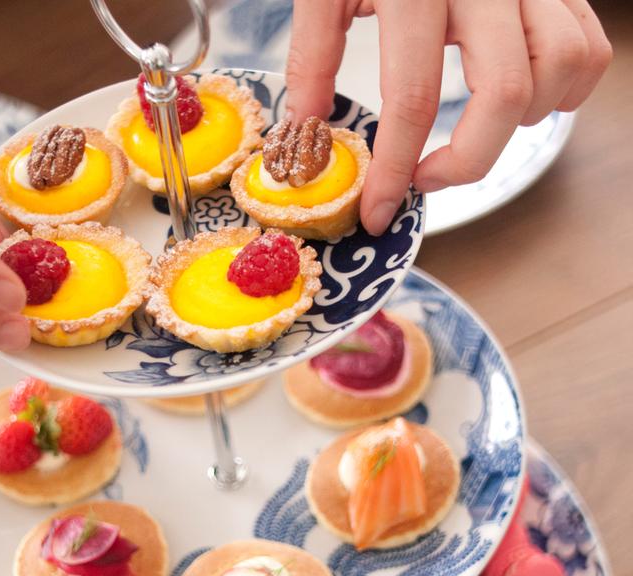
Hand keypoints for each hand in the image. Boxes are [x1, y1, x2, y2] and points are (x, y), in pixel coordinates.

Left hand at [285, 0, 611, 234]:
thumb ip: (314, 55)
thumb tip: (305, 133)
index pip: (413, 97)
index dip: (394, 170)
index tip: (379, 212)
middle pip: (504, 95)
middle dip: (466, 162)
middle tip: (427, 177)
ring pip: (559, 70)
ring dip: (519, 125)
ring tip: (472, 135)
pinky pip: (588, 45)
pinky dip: (563, 89)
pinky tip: (519, 102)